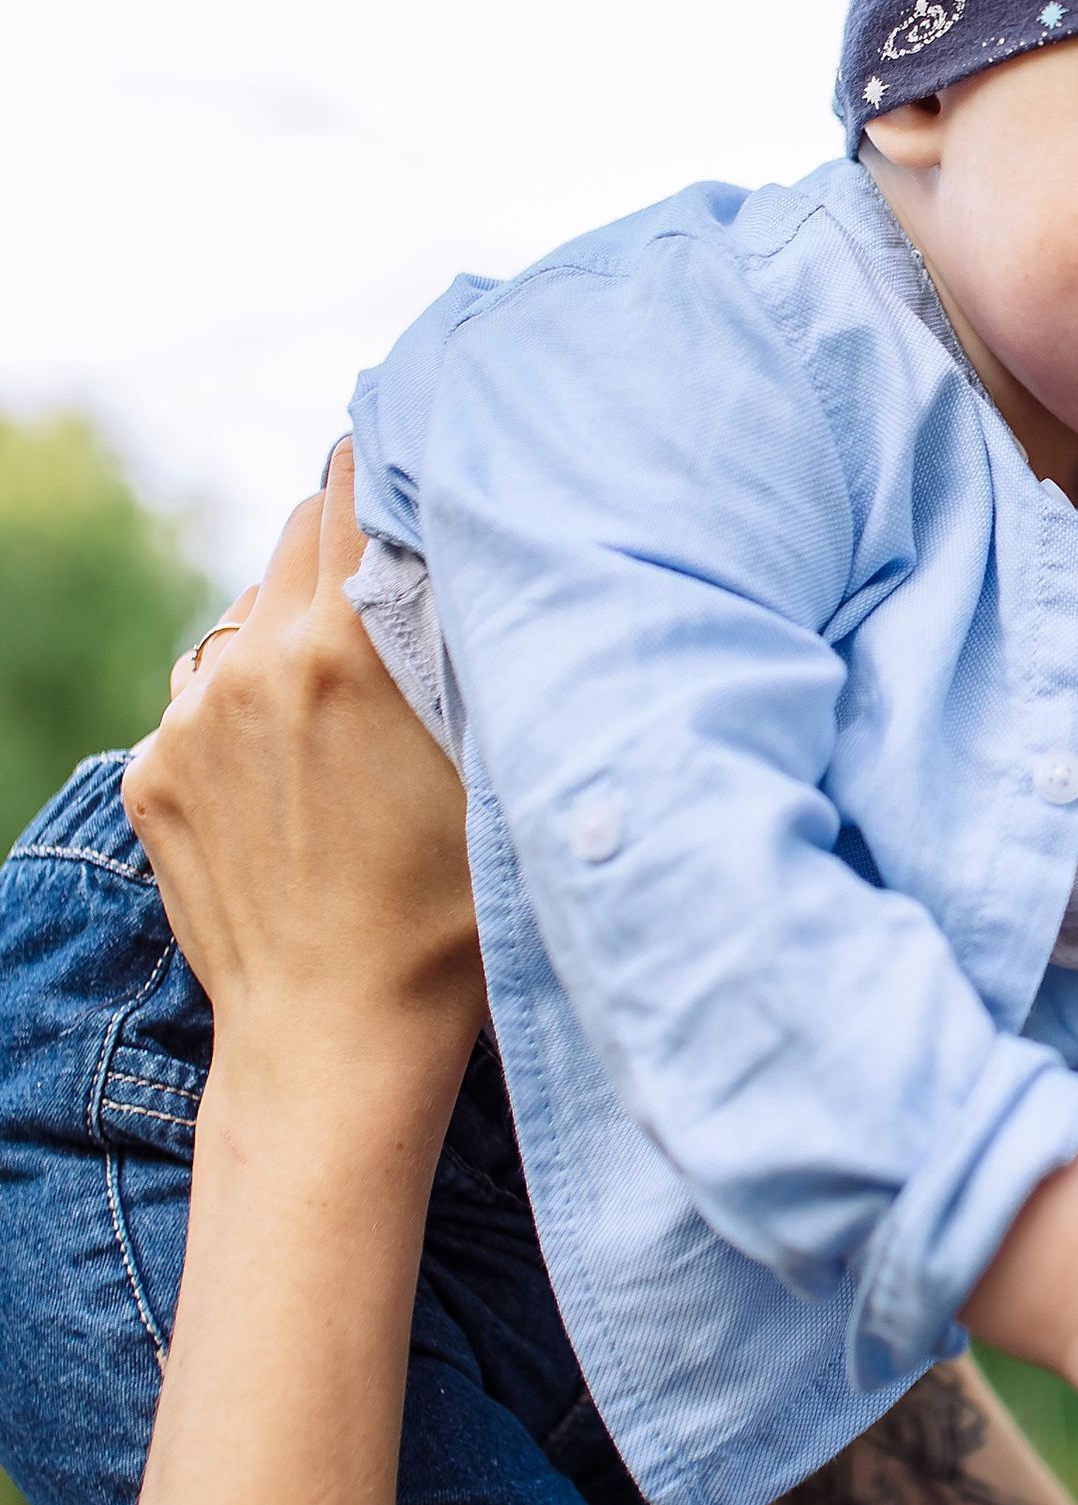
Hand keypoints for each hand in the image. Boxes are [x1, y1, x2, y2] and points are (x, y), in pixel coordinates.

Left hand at [121, 444, 484, 1156]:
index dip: (402, 463)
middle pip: (303, 527)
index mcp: (353, 645)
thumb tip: (481, 550)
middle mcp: (258, 659)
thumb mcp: (499, 767)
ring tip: (351, 707)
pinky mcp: (151, 769)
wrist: (333, 1042)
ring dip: (297, 626)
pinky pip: (206, 690)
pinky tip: (299, 774)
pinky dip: (249, 704)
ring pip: (250, 609)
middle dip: (354, 541)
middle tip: (406, 590)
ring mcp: (191, 716)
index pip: (360, 478)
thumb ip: (481, 648)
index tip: (435, 468)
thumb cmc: (452, 917)